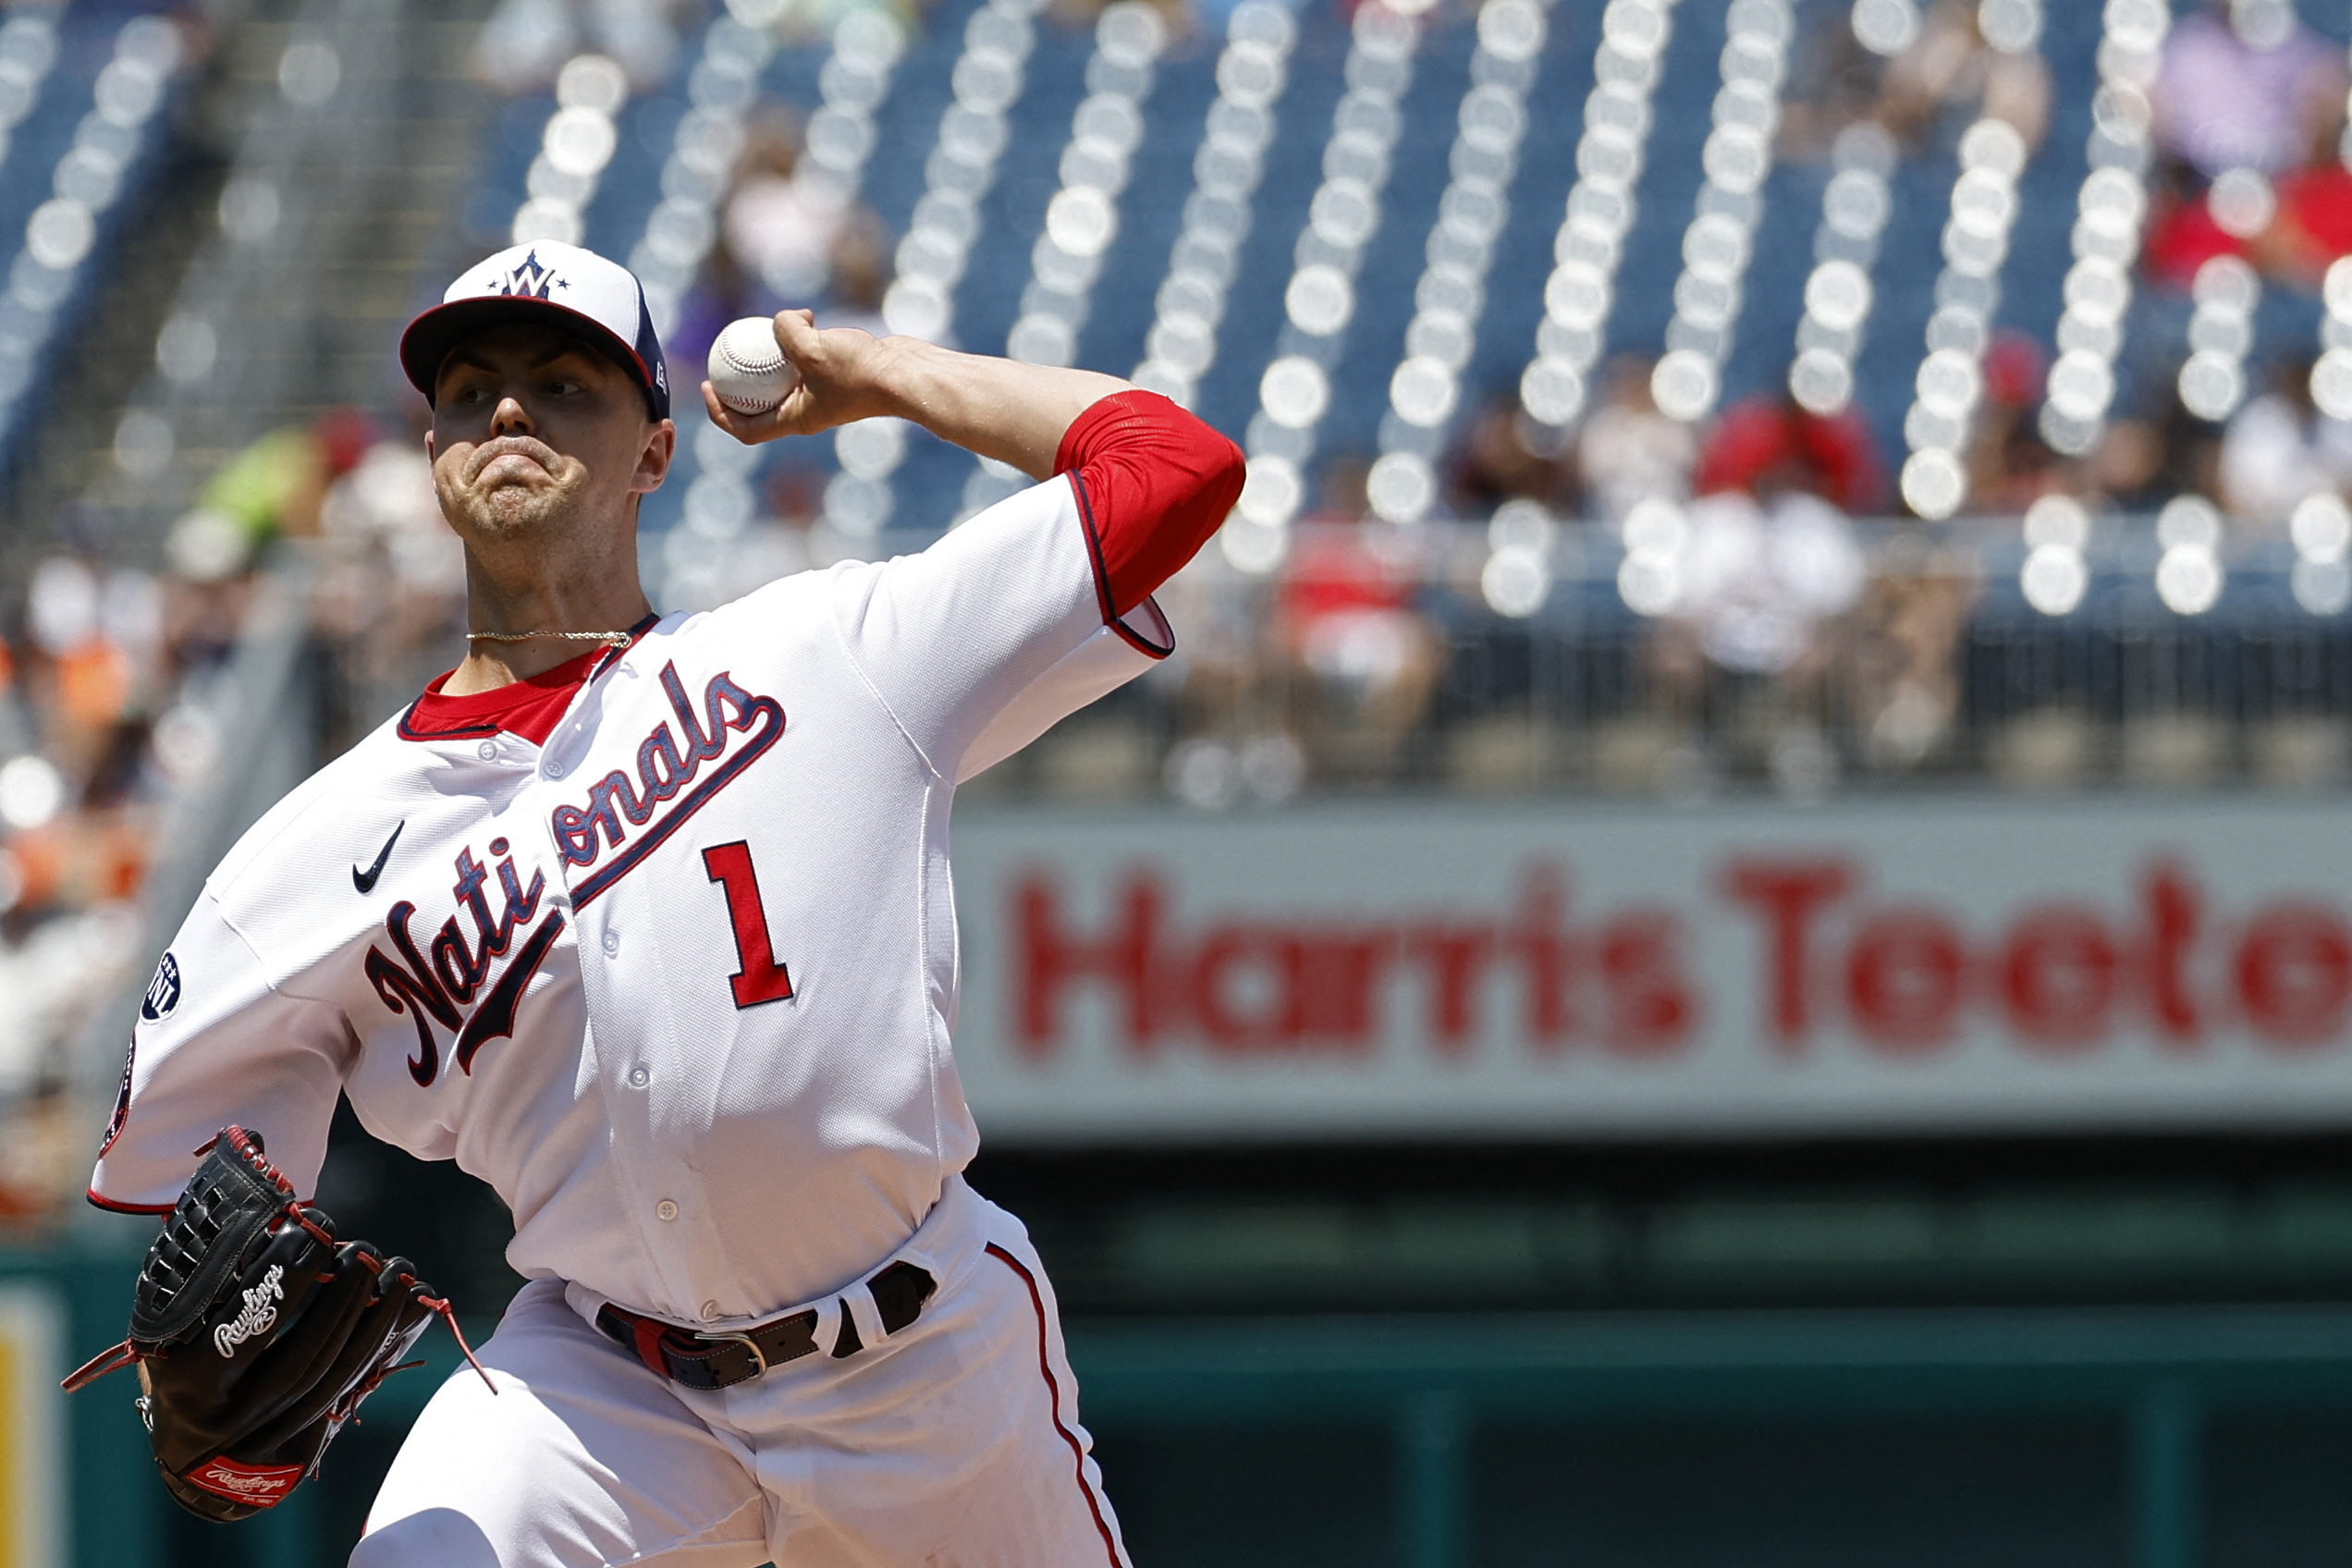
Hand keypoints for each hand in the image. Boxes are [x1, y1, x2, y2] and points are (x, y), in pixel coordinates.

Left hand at [700, 311, 906, 445]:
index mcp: (795, 419)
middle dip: (740, 378)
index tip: (708, 385)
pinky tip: (807, 316)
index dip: (720, 413)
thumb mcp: (812, 348)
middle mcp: (806, 410)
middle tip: (724, 351)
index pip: (746, 429)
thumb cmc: (862, 372)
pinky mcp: (838, 372)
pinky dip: (801, 337)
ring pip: (784, 372)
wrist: (907, 374)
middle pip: (760, 401)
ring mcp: (823, 391)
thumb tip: (778, 320)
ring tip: (776, 322)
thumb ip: (785, 332)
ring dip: (774, 348)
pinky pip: (806, 356)